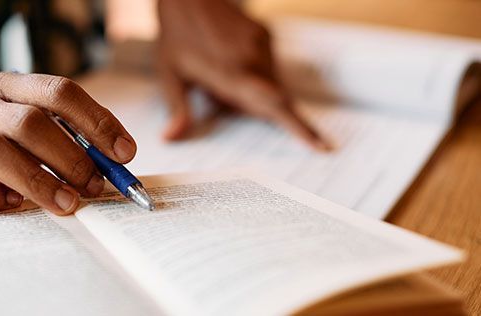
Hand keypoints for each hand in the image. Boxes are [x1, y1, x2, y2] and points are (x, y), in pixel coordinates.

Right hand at [0, 72, 136, 215]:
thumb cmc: (10, 148)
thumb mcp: (42, 131)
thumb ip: (77, 140)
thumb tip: (120, 162)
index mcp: (12, 86)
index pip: (59, 91)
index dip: (96, 121)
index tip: (125, 153)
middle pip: (28, 121)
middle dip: (70, 157)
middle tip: (95, 185)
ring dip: (36, 179)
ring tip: (67, 203)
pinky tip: (14, 204)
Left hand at [156, 0, 328, 149]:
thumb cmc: (175, 36)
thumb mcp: (169, 76)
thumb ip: (178, 110)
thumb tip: (171, 138)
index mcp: (231, 75)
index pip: (274, 106)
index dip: (300, 127)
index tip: (321, 146)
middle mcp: (253, 60)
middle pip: (272, 100)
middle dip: (255, 109)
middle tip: (218, 90)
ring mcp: (261, 45)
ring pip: (269, 84)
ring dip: (250, 90)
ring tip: (216, 72)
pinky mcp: (265, 35)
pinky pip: (267, 66)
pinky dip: (253, 74)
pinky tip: (226, 61)